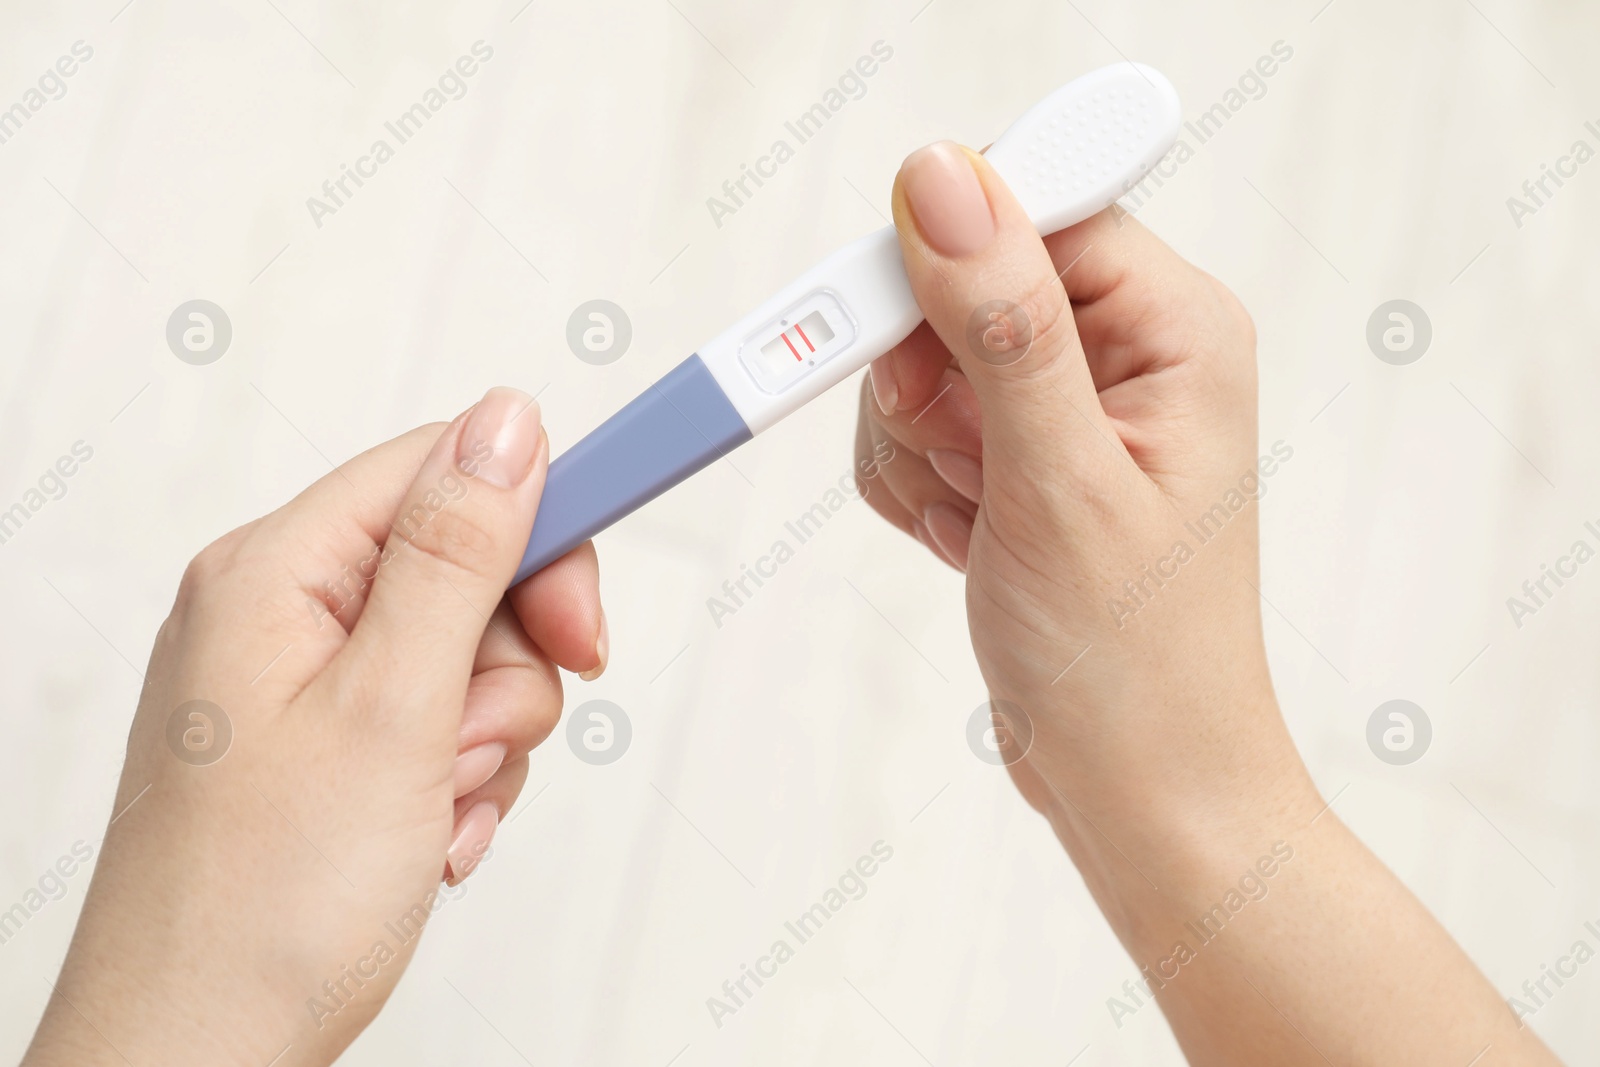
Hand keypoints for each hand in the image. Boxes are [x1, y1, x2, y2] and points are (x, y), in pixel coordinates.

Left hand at [25, 388, 605, 1066]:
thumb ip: (457, 554)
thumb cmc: (260, 905)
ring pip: (470, 654)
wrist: (197, 1057)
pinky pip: (443, 720)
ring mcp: (304, 683)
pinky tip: (425, 836)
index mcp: (275, 571)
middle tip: (487, 734)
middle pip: (466, 567)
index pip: (441, 473)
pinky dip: (462, 778)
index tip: (589, 609)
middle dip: (507, 661)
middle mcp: (283, 611)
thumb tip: (509, 419)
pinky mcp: (329, 745)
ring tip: (435, 806)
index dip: (535, 526)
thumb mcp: (390, 710)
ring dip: (488, 736)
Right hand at [859, 141, 1299, 823]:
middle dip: (927, 381)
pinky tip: (969, 542)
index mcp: (1175, 328)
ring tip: (983, 524)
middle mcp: (1126, 351)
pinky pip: (914, 424)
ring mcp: (1065, 406)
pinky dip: (916, 484)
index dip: (948, 257)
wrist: (1137, 789)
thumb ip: (1001, 326)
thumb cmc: (1135, 662)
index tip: (892, 337)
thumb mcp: (1060, 484)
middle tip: (970, 465)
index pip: (1039, 206)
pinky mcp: (1018, 456)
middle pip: (961, 280)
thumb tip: (942, 177)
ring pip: (920, 357)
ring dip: (918, 447)